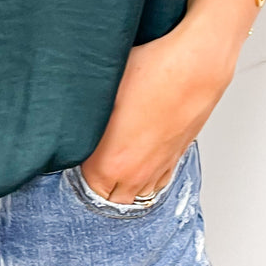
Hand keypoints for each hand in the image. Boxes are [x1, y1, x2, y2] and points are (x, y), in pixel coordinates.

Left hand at [78, 18, 235, 203]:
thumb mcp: (102, 89)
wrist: (195, 66)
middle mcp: (135, 174)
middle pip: (109, 199)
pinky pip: (158, 183)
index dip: (75, 173)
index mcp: (110, 164)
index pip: (84, 188)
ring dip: (123, 186)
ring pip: (136, 195)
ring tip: (113, 165)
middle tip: (89, 160)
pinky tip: (139, 164)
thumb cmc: (153, 72)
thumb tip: (69, 112)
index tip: (72, 157)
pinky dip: (146, 180)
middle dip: (97, 185)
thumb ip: (84, 112)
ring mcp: (159, 168)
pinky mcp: (177, 157)